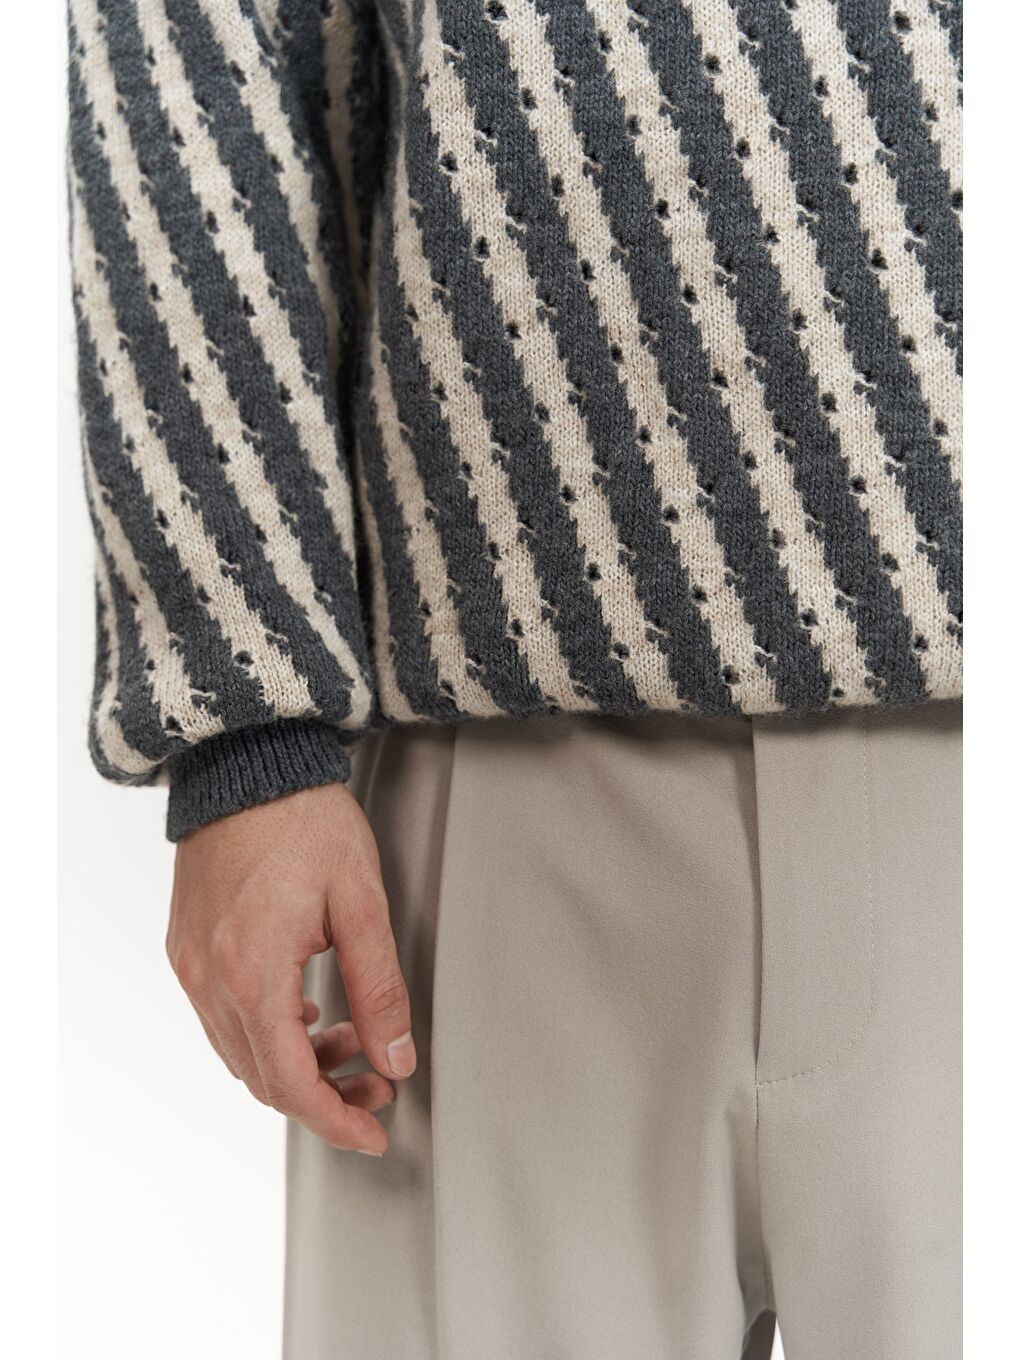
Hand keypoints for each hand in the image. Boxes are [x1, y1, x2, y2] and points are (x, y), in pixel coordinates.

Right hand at [166, 782, 414, 1154]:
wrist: (248, 762)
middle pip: (262, 1077)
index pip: (290, 1083)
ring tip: (352, 1040)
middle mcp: (209, 977)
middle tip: (378, 1086)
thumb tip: (396, 1059)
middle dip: (324, 1094)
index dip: (335, 1121)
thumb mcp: (362, 901)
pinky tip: (309, 1009)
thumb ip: (380, 987)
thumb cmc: (306, 819)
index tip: (375, 1133)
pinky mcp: (186, 946)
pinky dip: (267, 1031)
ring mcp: (190, 963)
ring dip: (296, 1062)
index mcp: (252, 971)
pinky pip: (222, 1016)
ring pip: (240, 1052)